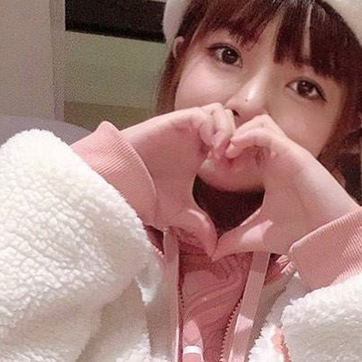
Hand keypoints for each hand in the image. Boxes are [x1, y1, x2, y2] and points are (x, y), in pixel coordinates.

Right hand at [121, 104, 234, 256]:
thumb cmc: (145, 192)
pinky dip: (214, 128)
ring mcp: (185, 128)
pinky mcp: (175, 121)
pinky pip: (203, 113)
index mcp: (199, 153)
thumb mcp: (178, 213)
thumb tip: (213, 249)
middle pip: (230, 122)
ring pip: (219, 112)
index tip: (239, 174)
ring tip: (223, 156)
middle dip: (239, 140)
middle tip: (235, 164)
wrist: (120, 183)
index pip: (231, 140)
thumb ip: (199, 225)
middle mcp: (195, 137)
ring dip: (228, 132)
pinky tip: (213, 149)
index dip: (240, 153)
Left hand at [212, 114, 359, 258]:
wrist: (325, 236)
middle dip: (229, 137)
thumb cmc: (298, 232)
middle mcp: (279, 157)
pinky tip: (234, 151)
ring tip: (226, 155)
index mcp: (270, 169)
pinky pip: (266, 131)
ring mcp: (287, 152)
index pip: (246, 144)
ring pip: (259, 122)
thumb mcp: (256, 235)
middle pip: (251, 127)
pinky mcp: (293, 153)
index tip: (214, 168)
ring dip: (237, 133)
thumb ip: (234, 239)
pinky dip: (246, 135)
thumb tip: (213, 253)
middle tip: (217, 159)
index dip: (227, 151)